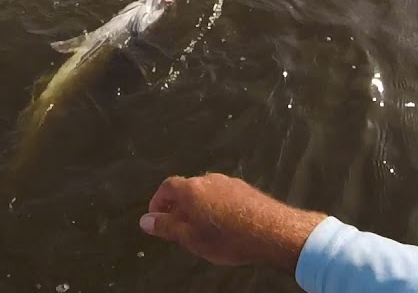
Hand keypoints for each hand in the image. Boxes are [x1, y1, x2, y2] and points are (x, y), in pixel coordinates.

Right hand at [138, 173, 325, 272]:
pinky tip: (223, 224)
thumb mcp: (191, 238)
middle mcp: (208, 179)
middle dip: (179, 206)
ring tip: (201, 228)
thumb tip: (145, 220)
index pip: (166, 187)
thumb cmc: (227, 238)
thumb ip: (166, 227)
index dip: (158, 202)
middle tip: (178, 226)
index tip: (156, 217)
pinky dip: (216, 206)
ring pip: (206, 191)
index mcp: (191, 189)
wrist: (271, 232)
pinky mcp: (245, 189)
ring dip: (199, 206)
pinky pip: (223, 195)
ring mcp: (228, 182)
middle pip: (187, 188)